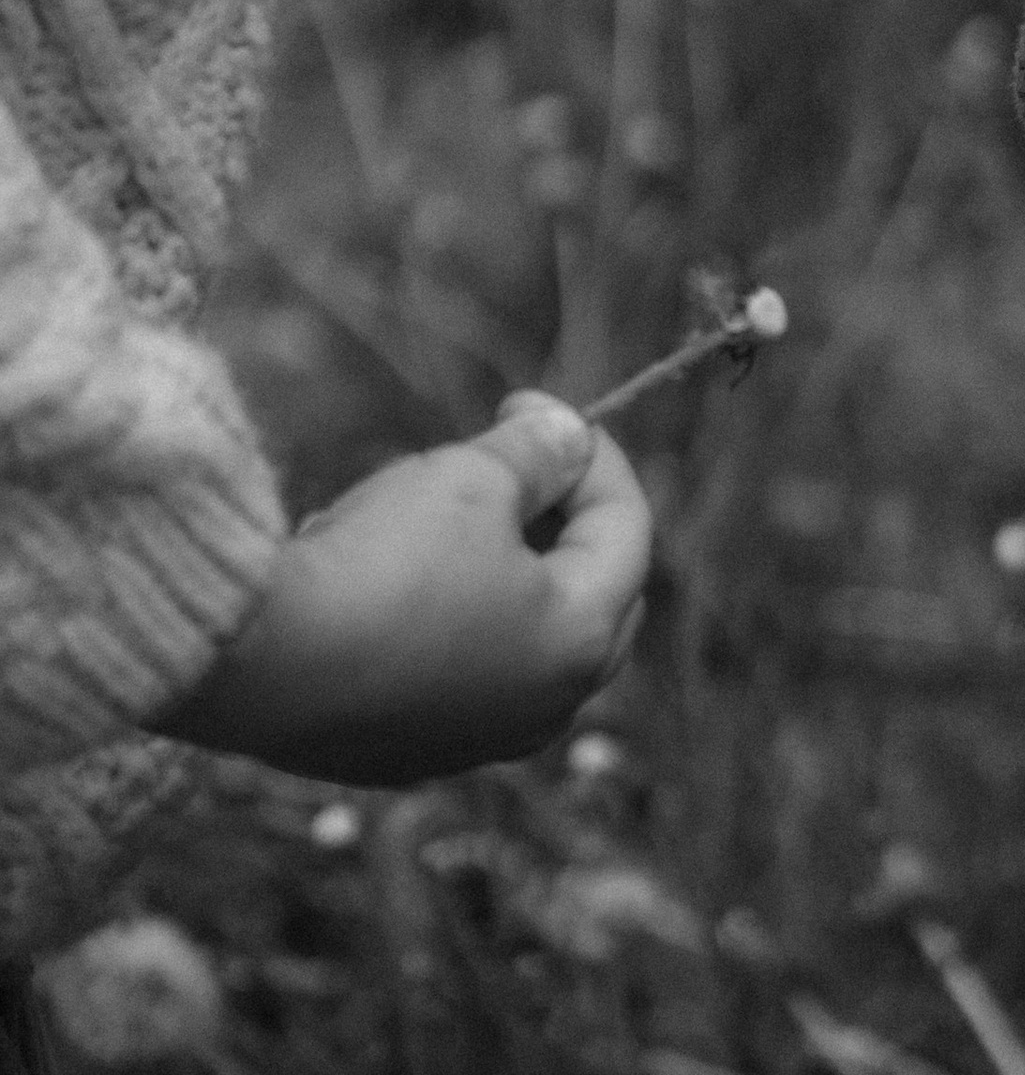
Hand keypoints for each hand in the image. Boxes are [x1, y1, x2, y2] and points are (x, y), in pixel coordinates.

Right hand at [153, 396, 651, 785]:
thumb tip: (570, 438)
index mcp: (581, 640)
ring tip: (457, 511)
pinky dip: (461, 620)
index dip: (589, 450)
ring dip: (514, 570)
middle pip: (595, 593)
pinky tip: (408, 577)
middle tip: (520, 461)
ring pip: (531, 641)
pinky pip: (467, 676)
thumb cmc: (383, 564)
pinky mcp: (413, 756)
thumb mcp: (470, 478)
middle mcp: (546, 709)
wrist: (261, 663)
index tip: (527, 403)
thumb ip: (537, 453)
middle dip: (567, 517)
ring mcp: (479, 744)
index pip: (627, 525)